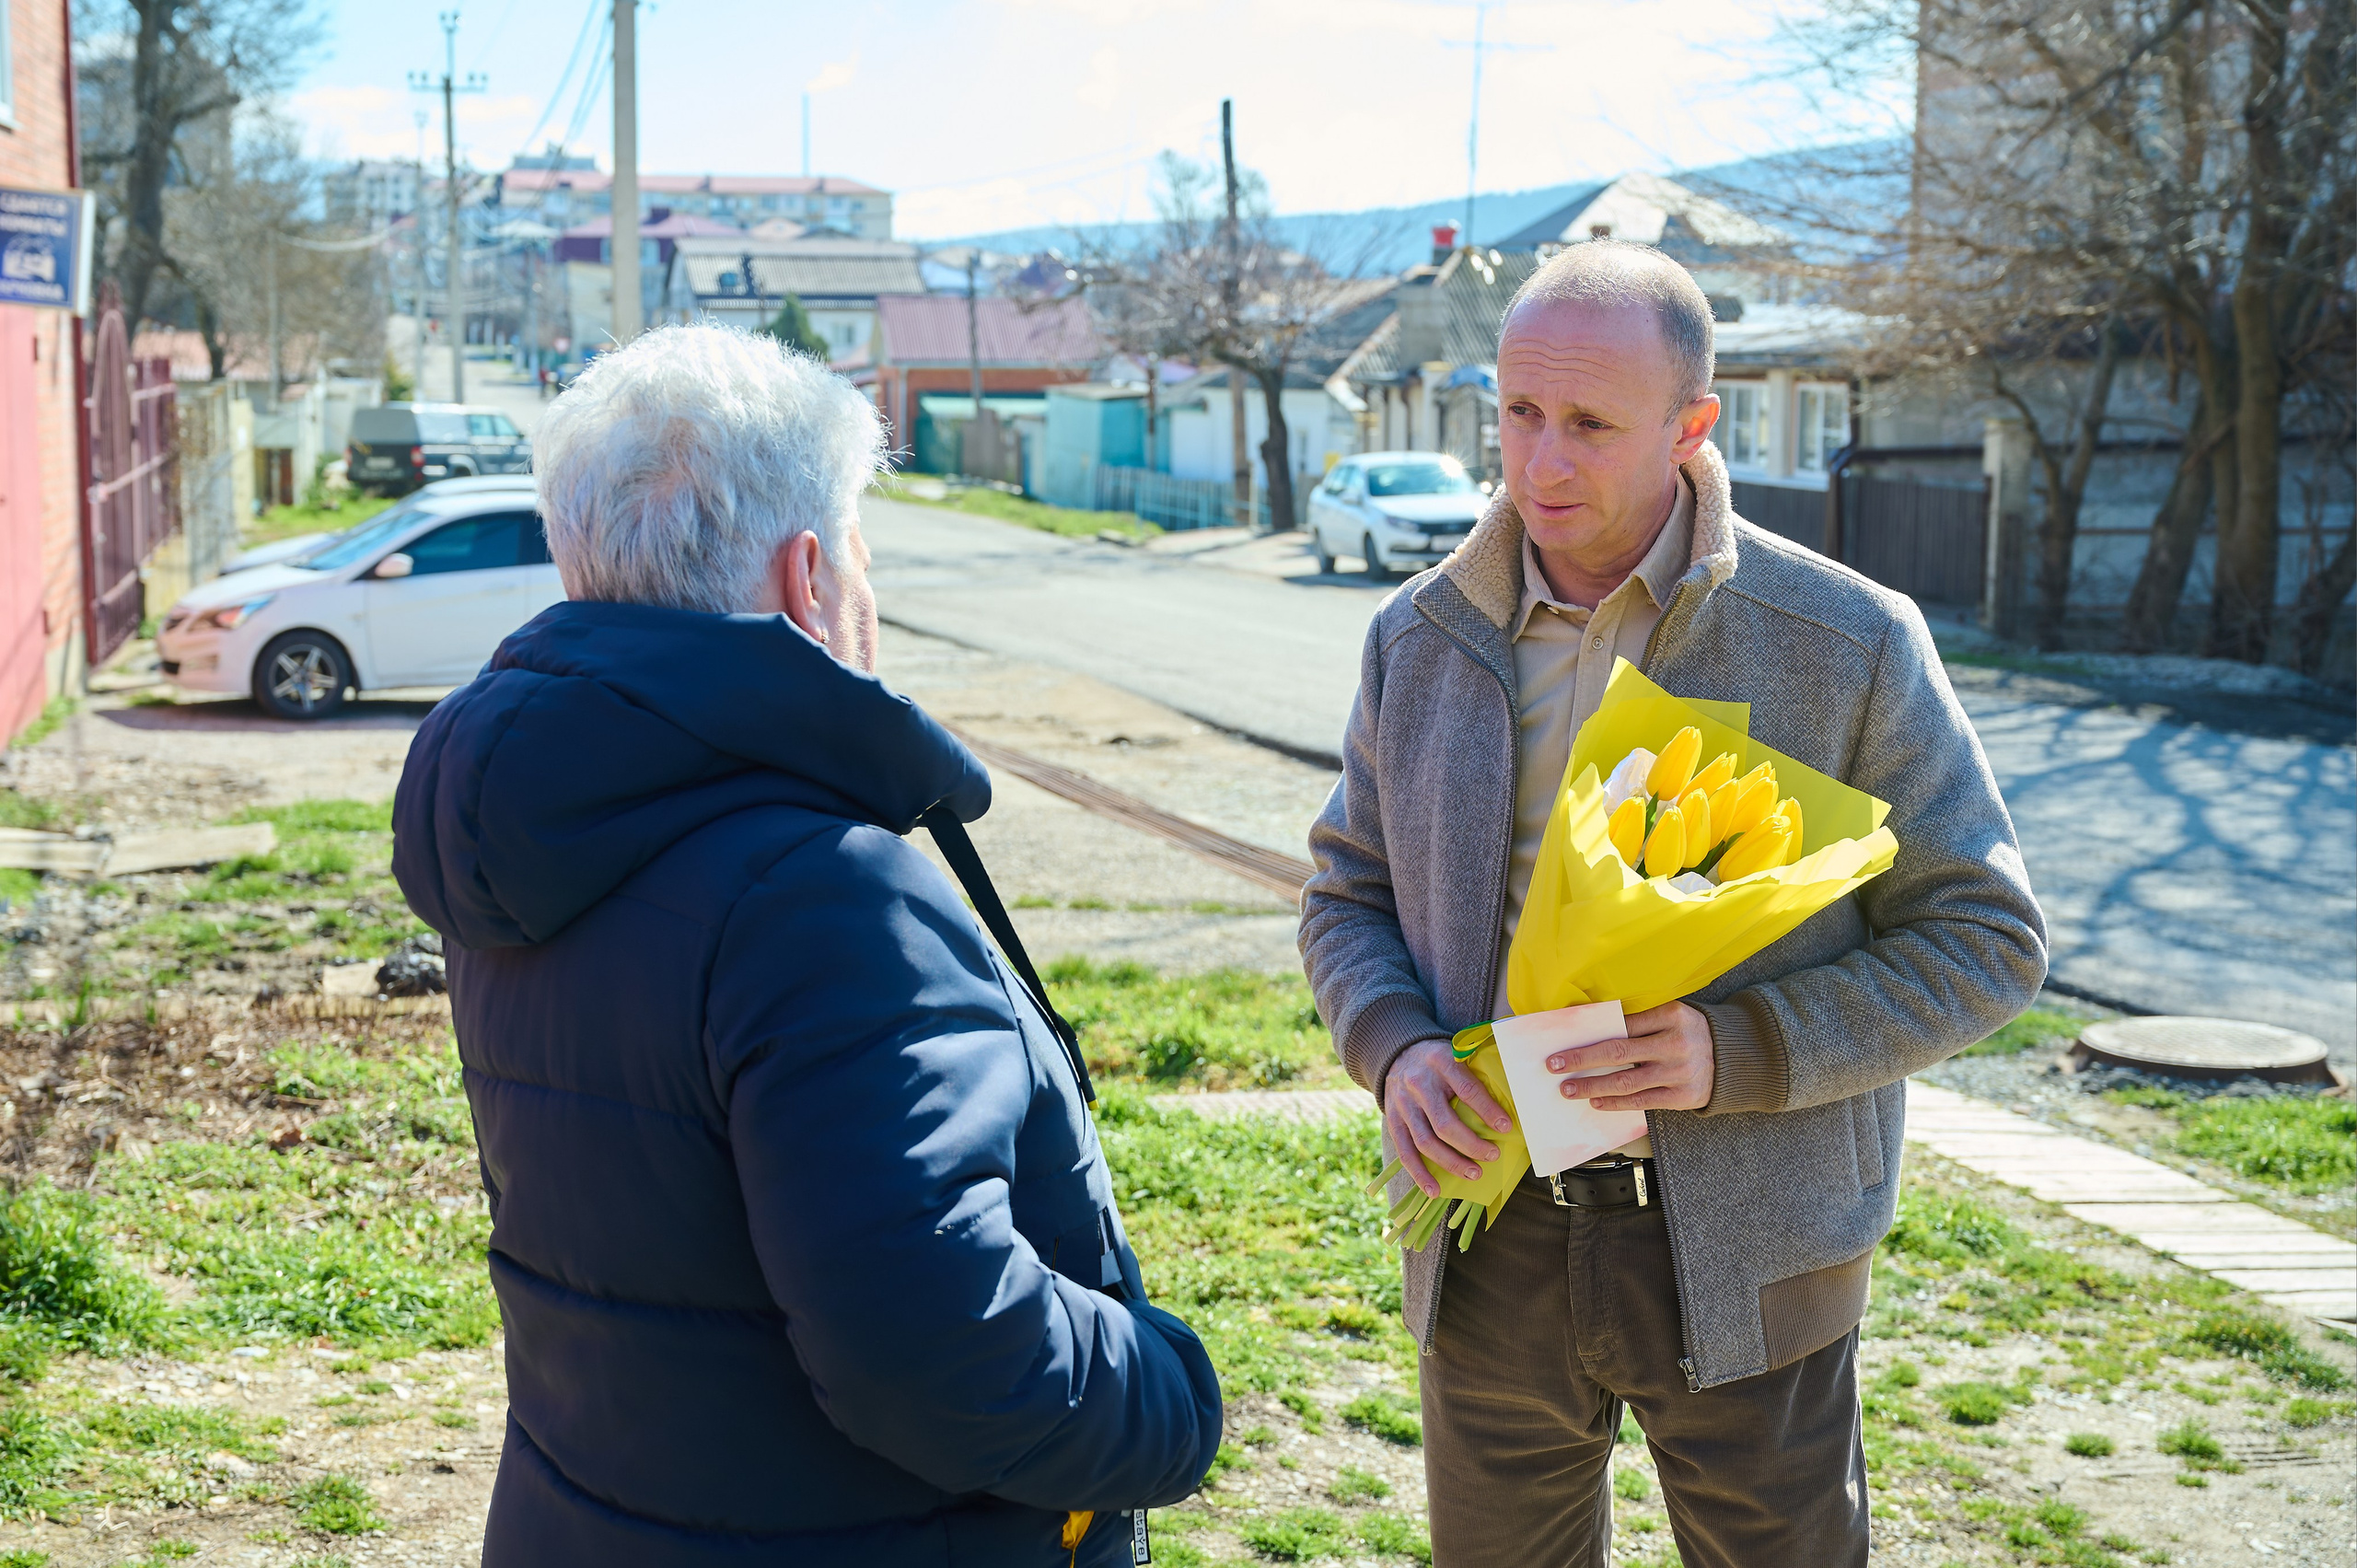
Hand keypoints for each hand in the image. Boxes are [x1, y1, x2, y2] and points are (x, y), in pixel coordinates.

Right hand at [1383, 1038, 1512, 1197]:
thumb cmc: (1439, 1060)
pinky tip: (1434, 1190)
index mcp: (1441, 1063)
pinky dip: (1419, 1174)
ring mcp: (1403, 1105)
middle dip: (1471, 1144)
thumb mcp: (1456, 1054)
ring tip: (1474, 1173)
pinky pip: (1405, 1152)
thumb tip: (1513, 1096)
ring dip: (1451, 1162)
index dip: (1487, 1110)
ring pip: (1426, 1142)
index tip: (1506, 1127)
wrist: (1399, 1053)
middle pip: (1445, 1123)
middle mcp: (1419, 1085)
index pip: (1466, 1089)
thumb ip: (1477, 1072)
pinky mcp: (1393, 1122)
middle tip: (1492, 1155)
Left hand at [1548, 1001, 1715, 1112]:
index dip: (1589, 1035)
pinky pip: (1641, 1101)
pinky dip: (1615, 1102)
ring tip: (1568, 1089)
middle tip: (1554, 1065)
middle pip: (1617, 1052)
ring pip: (1625, 1081)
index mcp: (1670, 1015)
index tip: (1562, 1041)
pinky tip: (1595, 1101)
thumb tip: (1592, 1031)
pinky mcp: (1682, 1097)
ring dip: (1592, 1086)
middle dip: (1580, 1059)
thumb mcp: (1672, 1016)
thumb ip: (1640, 1022)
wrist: (1734, 1058)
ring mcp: (1679, 1072)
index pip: (1621, 1025)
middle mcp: (1675, 1043)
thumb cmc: (1691, 1033)